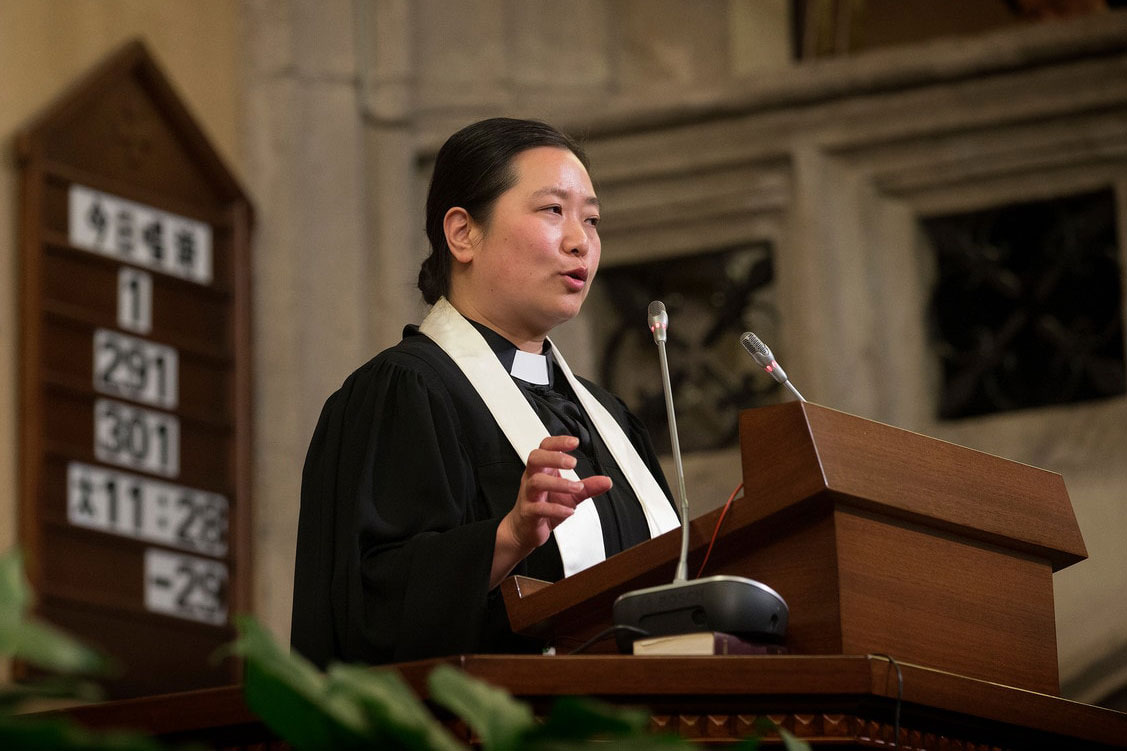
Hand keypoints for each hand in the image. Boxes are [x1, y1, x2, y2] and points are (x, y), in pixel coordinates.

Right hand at [490, 435, 611, 586]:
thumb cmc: (543, 507)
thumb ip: (588, 487)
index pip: (545, 448)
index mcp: (542, 470)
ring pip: (536, 482)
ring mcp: (528, 495)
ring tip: (576, 487)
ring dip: (559, 483)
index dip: (558, 442)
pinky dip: (555, 509)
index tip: (574, 442)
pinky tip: (569, 511)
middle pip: (535, 459)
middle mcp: (532, 478)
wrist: (525, 530)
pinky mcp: (528, 513)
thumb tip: (606, 481)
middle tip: (573, 463)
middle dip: (554, 458)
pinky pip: (538, 508)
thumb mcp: (570, 495)